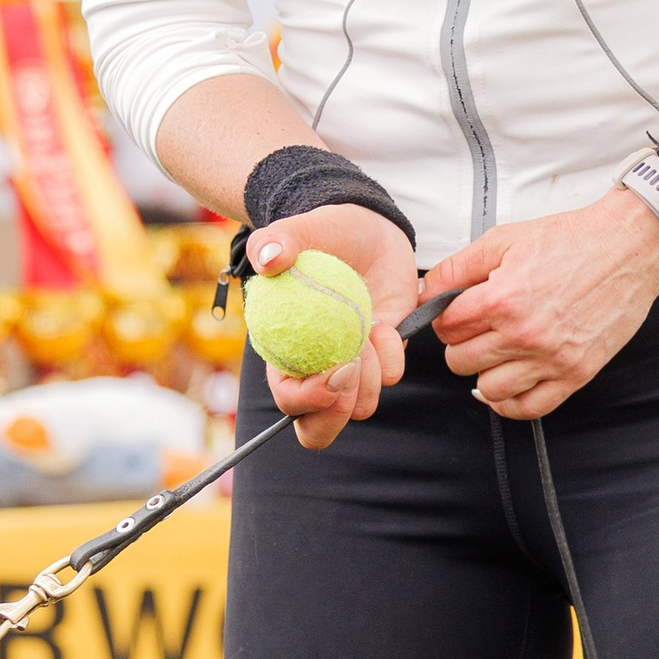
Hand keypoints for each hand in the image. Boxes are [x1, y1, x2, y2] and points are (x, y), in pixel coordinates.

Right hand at [245, 202, 418, 450]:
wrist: (368, 229)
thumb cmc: (324, 233)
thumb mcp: (299, 230)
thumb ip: (277, 240)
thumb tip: (266, 259)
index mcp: (283, 354)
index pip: (287, 403)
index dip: (308, 399)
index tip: (335, 368)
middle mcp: (315, 370)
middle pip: (318, 429)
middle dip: (337, 412)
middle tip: (352, 368)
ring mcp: (352, 368)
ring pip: (361, 407)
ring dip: (370, 376)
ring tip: (368, 329)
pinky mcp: (384, 357)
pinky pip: (392, 376)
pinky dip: (392, 354)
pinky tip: (382, 321)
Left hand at [427, 189, 658, 419]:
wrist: (628, 248)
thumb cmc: (572, 240)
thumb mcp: (504, 240)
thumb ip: (457, 268)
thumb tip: (424, 291)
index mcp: (502, 299)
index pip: (445, 327)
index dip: (443, 317)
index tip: (456, 313)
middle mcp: (525, 334)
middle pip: (460, 361)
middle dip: (461, 344)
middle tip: (477, 329)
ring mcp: (552, 358)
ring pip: (489, 389)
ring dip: (484, 372)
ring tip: (495, 352)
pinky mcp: (576, 374)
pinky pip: (530, 408)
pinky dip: (511, 402)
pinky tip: (507, 385)